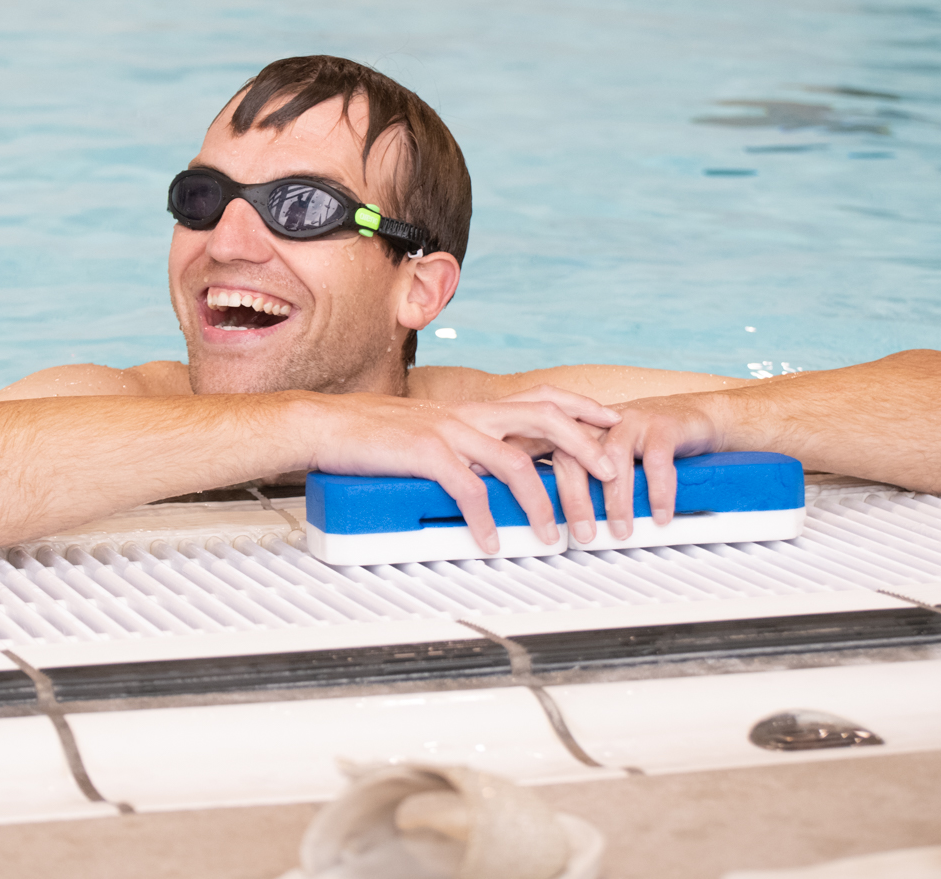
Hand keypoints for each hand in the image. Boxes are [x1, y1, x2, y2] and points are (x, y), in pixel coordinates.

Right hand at [305, 387, 622, 553]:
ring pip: (514, 460)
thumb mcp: (432, 432)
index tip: (613, 421)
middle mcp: (468, 415)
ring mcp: (449, 432)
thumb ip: (466, 445)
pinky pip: (467, 490)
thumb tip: (494, 468)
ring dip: (541, 501)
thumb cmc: (375, 433)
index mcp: (473, 409)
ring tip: (554, 534)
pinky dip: (484, 520)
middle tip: (610, 475)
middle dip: (584, 445)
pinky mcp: (425, 454)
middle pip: (543, 418)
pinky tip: (490, 542)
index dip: (582, 407)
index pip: (541, 398)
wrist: (327, 425)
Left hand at [556, 394, 722, 542]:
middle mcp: (600, 421)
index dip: (549, 490)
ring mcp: (631, 420)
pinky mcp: (663, 425)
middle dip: (576, 499)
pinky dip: (657, 491)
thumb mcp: (614, 459)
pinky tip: (659, 514)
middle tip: (584, 532)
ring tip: (621, 530)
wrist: (694, 415)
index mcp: (581, 430)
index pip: (554, 458)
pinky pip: (656, 460)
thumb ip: (595, 480)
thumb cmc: (649, 442)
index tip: (551, 524)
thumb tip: (578, 521)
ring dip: (616, 500)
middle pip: (574, 455)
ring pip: (613, 458)